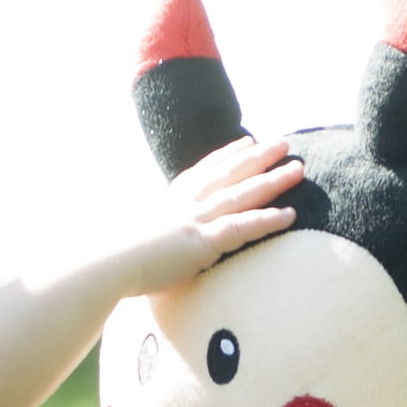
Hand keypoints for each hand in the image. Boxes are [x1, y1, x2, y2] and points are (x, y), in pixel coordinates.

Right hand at [113, 136, 304, 296]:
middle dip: (259, 156)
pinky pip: (242, 227)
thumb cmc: (117, 257)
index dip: (228, 155)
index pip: (205, 170)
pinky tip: (289, 214)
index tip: (246, 143)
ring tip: (298, 169)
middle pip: (230, 172)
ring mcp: (196, 219)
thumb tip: (152, 240)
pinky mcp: (203, 242)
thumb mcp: (139, 237)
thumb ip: (155, 233)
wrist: (108, 264)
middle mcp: (187, 203)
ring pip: (243, 193)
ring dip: (272, 180)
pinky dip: (267, 220)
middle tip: (283, 143)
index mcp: (171, 200)